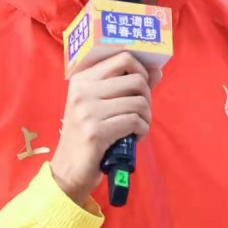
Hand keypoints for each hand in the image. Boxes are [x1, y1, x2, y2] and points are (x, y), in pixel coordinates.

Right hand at [51, 52, 161, 203]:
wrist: (69, 169)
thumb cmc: (88, 134)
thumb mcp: (102, 105)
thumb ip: (129, 86)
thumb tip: (158, 71)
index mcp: (82, 78)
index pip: (123, 58)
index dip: (141, 70)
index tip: (141, 88)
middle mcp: (83, 90)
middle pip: (136, 80)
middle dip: (147, 97)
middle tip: (140, 112)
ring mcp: (88, 110)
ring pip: (138, 102)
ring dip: (146, 118)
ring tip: (137, 127)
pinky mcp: (95, 131)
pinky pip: (135, 122)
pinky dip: (142, 131)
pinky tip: (134, 137)